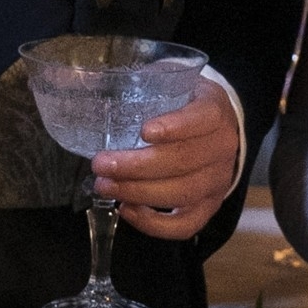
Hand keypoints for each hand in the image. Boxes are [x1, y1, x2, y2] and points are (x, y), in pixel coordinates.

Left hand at [99, 84, 241, 241]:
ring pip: (183, 194)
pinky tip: (127, 210)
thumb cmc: (181, 103)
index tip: (144, 131)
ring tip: (105, 185)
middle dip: (137, 166)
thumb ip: (140, 84)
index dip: (176, 127)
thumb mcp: (168, 82)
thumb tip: (83, 84)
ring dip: (139, 193)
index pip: (203, 119)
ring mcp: (219, 180)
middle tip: (101, 164)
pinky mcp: (209, 206)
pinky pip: (186, 225)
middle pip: (184, 162)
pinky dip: (154, 224)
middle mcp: (223, 147)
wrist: (213, 126)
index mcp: (215, 110)